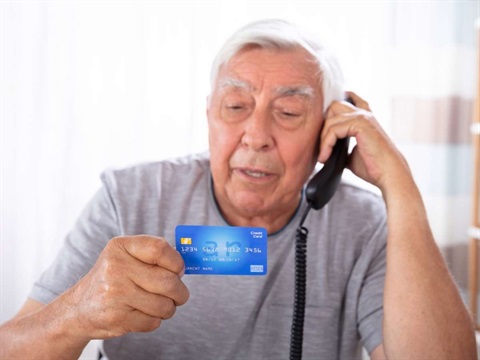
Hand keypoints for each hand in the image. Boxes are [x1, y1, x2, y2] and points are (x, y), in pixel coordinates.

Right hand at [61, 235, 188, 339]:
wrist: (78, 309)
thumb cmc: (112, 278)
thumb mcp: (125, 255)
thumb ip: (154, 254)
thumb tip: (185, 264)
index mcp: (120, 247)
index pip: (160, 249)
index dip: (176, 262)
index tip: (179, 270)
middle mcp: (115, 268)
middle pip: (168, 280)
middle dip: (180, 291)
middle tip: (178, 293)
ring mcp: (115, 294)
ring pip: (164, 305)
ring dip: (169, 308)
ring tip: (160, 304)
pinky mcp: (117, 318)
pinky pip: (153, 322)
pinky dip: (155, 320)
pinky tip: (144, 313)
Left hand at [319, 91, 410, 192]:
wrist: (388, 174)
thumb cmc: (373, 167)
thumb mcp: (352, 154)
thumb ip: (340, 147)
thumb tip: (325, 150)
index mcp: (364, 118)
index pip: (347, 100)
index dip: (332, 107)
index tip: (319, 124)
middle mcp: (364, 114)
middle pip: (333, 106)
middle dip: (323, 125)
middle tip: (321, 146)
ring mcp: (363, 117)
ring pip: (331, 119)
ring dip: (323, 140)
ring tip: (323, 157)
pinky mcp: (360, 124)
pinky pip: (334, 130)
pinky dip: (326, 144)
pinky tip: (325, 157)